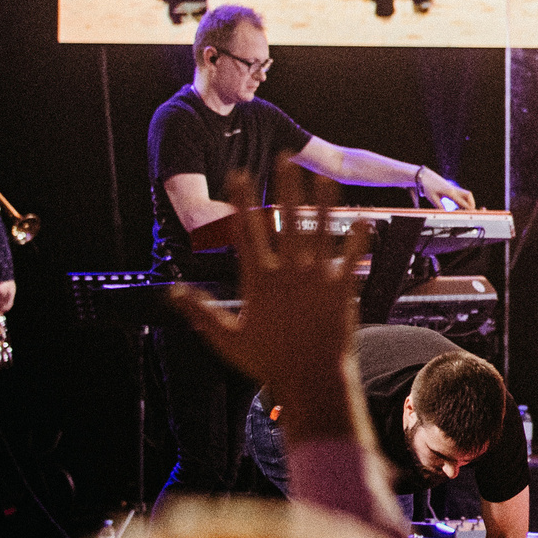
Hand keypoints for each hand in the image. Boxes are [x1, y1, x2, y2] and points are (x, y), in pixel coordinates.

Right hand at [170, 158, 370, 445]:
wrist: (311, 380)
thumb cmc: (269, 362)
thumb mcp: (227, 338)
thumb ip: (200, 311)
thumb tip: (171, 292)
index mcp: (260, 281)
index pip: (247, 232)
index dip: (242, 201)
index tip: (239, 176)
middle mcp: (289, 274)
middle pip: (286, 220)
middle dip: (285, 186)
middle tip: (284, 157)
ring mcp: (318, 280)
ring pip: (320, 231)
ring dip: (322, 200)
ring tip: (322, 174)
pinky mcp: (343, 290)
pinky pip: (351, 257)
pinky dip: (358, 238)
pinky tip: (365, 217)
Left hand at [417, 167, 473, 211]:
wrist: (425, 176)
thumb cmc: (428, 187)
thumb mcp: (433, 199)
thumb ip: (440, 207)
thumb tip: (446, 214)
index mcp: (450, 192)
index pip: (462, 202)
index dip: (467, 209)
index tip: (470, 214)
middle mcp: (454, 189)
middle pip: (468, 195)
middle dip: (471, 204)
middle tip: (470, 211)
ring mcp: (454, 188)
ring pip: (466, 194)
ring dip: (468, 201)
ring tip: (464, 210)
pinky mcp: (452, 188)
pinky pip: (461, 194)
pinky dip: (463, 200)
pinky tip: (459, 206)